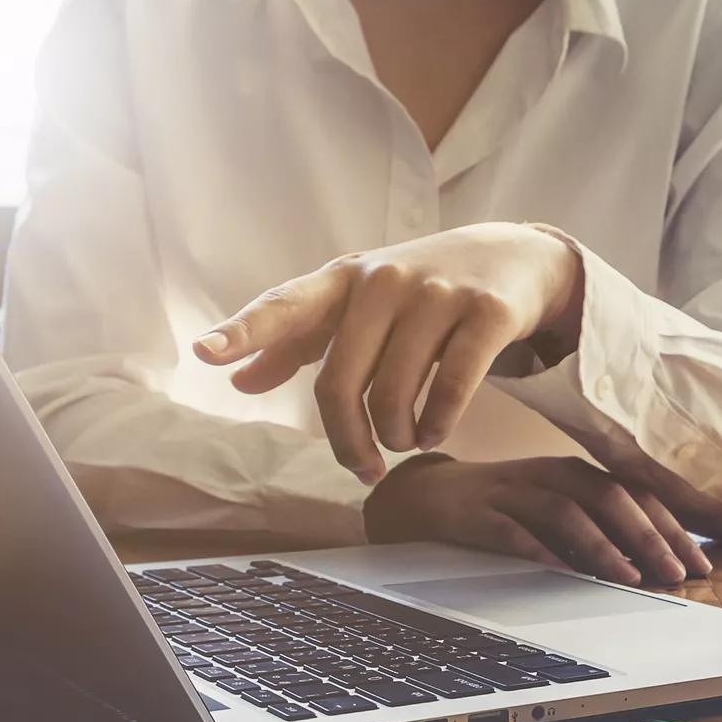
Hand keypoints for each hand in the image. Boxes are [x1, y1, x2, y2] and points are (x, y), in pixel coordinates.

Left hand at [191, 224, 584, 483]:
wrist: (517, 256)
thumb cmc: (421, 289)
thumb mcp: (359, 304)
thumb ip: (298, 341)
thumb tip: (237, 381)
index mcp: (345, 280)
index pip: (286, 304)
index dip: (245, 331)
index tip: (205, 353)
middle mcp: (385, 280)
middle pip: (340, 380)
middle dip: (347, 438)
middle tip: (363, 466)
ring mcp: (437, 294)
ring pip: (394, 391)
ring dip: (396, 436)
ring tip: (405, 442)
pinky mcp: (486, 312)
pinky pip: (450, 387)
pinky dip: (437, 424)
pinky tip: (434, 432)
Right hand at [363, 455, 712, 588]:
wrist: (424, 498)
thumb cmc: (502, 509)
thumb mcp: (555, 512)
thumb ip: (598, 530)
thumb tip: (655, 567)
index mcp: (575, 474)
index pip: (635, 494)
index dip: (671, 527)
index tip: (699, 562)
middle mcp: (549, 476)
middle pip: (609, 498)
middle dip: (648, 537)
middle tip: (675, 574)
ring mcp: (512, 491)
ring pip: (567, 512)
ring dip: (603, 546)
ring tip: (630, 578)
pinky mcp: (477, 513)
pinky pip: (512, 531)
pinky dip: (540, 552)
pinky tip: (563, 574)